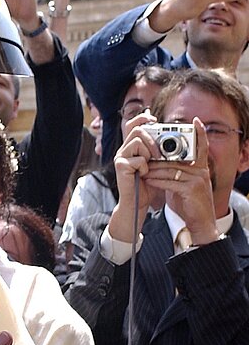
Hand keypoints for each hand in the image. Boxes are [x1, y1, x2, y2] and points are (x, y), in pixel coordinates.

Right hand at [108, 114, 158, 241]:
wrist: (137, 203)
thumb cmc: (147, 184)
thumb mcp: (155, 164)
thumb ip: (158, 150)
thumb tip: (171, 136)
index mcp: (130, 147)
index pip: (132, 124)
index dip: (142, 118)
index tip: (154, 119)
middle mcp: (123, 150)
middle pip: (137, 130)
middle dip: (152, 139)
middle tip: (159, 152)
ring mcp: (120, 157)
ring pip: (137, 141)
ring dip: (149, 151)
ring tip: (152, 163)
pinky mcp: (121, 166)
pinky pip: (138, 159)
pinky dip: (145, 167)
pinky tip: (143, 175)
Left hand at [144, 118, 218, 244]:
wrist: (199, 224)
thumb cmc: (188, 204)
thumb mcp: (183, 185)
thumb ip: (177, 172)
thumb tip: (161, 162)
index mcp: (201, 168)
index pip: (202, 147)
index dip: (200, 133)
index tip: (195, 120)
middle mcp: (201, 171)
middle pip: (177, 159)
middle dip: (158, 158)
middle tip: (144, 155)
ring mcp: (197, 180)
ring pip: (171, 170)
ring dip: (154, 170)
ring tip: (142, 170)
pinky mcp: (191, 189)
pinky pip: (170, 181)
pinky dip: (157, 181)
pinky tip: (148, 180)